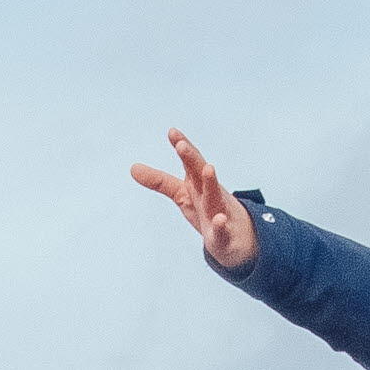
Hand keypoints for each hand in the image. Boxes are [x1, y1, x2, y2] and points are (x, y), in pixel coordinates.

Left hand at [131, 129, 257, 270]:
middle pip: (200, 174)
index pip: (190, 162)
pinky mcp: (224, 235)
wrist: (237, 238)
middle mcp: (210, 194)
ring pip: (214, 196)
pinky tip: (219, 220)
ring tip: (209, 168)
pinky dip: (221, 225)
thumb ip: (160, 181)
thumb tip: (132, 168)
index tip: (172, 131)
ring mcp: (219, 212)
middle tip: (181, 146)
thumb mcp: (183, 194)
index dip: (182, 146)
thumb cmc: (207, 210)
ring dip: (211, 182)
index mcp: (198, 183)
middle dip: (192, 159)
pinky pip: (223, 230)